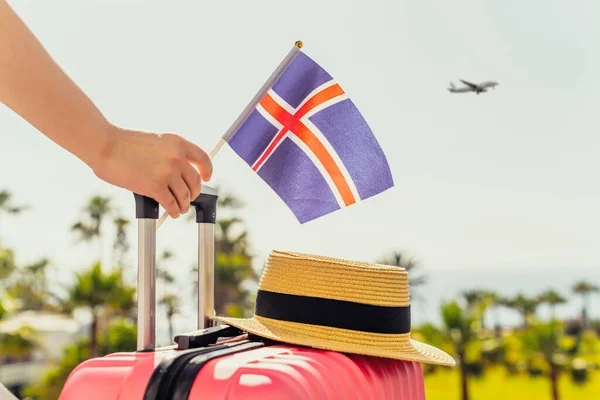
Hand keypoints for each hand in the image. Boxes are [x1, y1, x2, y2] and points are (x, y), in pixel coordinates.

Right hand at [90, 125, 211, 217]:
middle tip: (189, 197)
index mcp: (177, 142)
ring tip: (180, 209)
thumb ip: (168, 153)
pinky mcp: (156, 187)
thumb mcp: (154, 141)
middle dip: (194, 192)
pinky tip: (171, 213)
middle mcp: (176, 157)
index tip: (206, 178)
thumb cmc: (123, 143)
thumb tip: (177, 171)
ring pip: (185, 196)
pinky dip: (173, 211)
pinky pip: (172, 204)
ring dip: (183, 205)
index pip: (203, 158)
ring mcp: (167, 173)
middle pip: (195, 181)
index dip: (207, 170)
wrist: (105, 145)